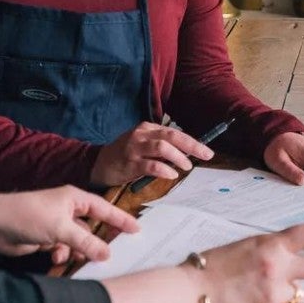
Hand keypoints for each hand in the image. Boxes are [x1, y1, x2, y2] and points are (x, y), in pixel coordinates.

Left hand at [0, 185, 139, 264]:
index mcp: (74, 198)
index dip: (120, 219)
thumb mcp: (61, 229)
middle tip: (111, 253)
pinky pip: (63, 249)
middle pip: (91, 227)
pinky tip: (55, 258)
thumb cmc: (27, 216)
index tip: (136, 229)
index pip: (104, 208)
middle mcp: (67, 210)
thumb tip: (107, 253)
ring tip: (75, 257)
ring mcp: (56, 225)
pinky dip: (62, 255)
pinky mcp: (46, 238)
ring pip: (78, 241)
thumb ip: (86, 242)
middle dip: (97, 241)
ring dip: (77, 251)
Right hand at [91, 121, 215, 186]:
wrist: (97, 163)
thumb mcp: (143, 146)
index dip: (192, 142)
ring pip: (162, 147)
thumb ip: (161, 148)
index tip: (206, 152)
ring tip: (187, 166)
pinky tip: (171, 174)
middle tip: (205, 155)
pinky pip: (150, 164)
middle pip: (171, 136)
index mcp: (147, 129)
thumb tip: (187, 155)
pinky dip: (163, 169)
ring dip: (178, 157)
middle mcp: (141, 134)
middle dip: (192, 145)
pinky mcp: (129, 162)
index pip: (174, 132)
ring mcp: (134, 148)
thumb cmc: (124, 156)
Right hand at [192, 223, 303, 302]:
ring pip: (300, 292)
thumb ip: (273, 250)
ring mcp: (277, 294)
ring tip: (260, 288)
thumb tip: (294, 254)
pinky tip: (251, 301)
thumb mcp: (246, 246)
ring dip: (289, 290)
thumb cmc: (215, 265)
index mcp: (272, 245)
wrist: (194, 292)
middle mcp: (280, 268)